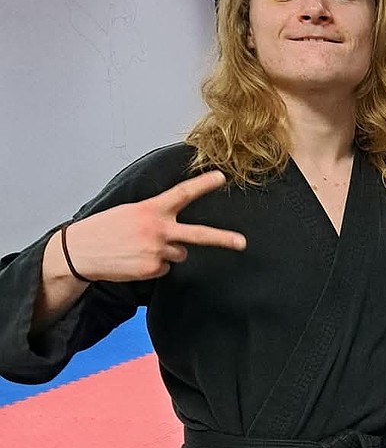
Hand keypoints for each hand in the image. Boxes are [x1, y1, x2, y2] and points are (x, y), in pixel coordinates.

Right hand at [63, 170, 246, 281]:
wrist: (81, 251)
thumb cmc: (106, 229)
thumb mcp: (131, 213)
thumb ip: (156, 217)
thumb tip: (178, 237)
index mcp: (152, 210)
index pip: (182, 194)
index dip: (203, 185)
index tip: (221, 177)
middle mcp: (158, 229)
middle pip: (198, 235)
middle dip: (222, 239)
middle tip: (242, 243)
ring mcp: (156, 251)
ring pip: (179, 254)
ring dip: (166, 253)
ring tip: (140, 248)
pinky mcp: (152, 269)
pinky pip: (165, 269)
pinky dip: (153, 266)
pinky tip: (135, 260)